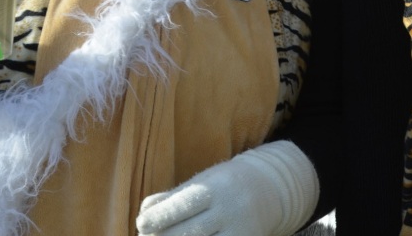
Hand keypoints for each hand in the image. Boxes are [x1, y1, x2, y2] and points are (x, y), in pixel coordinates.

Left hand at [136, 140, 318, 235]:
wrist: (270, 191)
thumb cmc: (224, 185)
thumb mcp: (202, 182)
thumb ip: (173, 196)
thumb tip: (144, 212)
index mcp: (217, 187)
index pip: (186, 203)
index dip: (161, 216)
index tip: (141, 224)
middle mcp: (230, 210)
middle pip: (190, 232)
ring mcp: (240, 232)